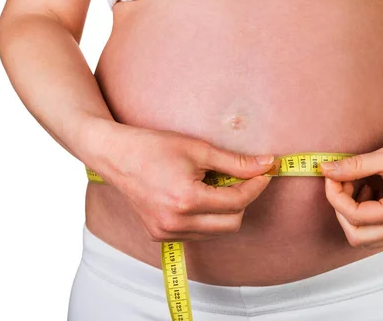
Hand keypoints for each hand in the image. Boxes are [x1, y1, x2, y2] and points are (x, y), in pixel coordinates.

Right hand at [90, 122, 274, 241]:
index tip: (265, 171)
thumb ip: (236, 162)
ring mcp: (166, 232)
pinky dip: (207, 218)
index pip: (237, 202)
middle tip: (242, 178)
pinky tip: (199, 196)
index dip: (256, 185)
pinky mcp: (160, 236)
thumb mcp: (199, 149)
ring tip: (215, 184)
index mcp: (186, 200)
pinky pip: (198, 233)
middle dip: (243, 200)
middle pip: (232, 223)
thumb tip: (267, 164)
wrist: (115, 156)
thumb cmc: (154, 147)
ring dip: (225, 211)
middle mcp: (176, 223)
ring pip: (216, 232)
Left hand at [320, 124, 382, 248]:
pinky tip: (367, 187)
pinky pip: (377, 230)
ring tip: (355, 182)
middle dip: (341, 209)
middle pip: (357, 237)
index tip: (331, 174)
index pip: (356, 216)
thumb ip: (355, 165)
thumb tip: (326, 169)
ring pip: (366, 237)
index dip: (335, 195)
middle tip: (340, 182)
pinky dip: (364, 213)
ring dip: (352, 213)